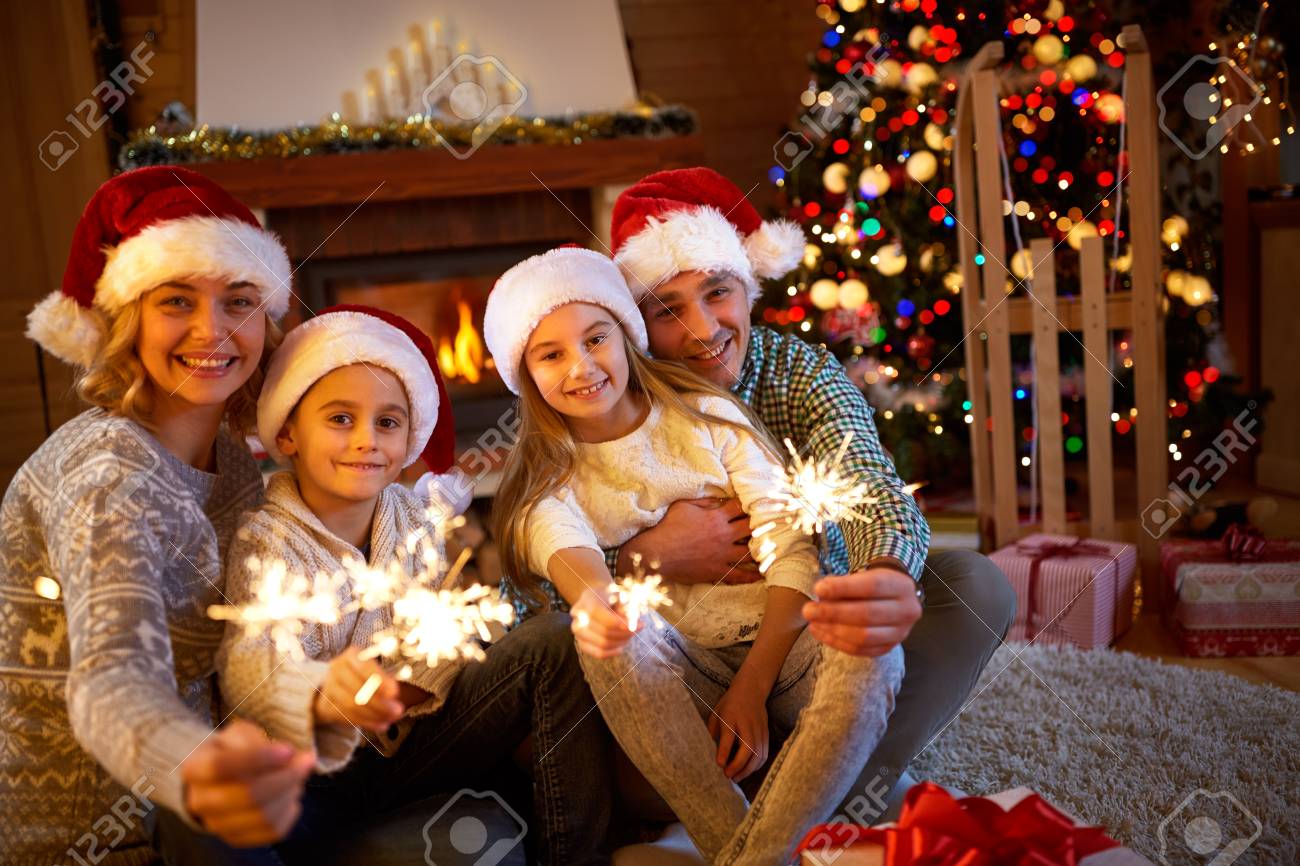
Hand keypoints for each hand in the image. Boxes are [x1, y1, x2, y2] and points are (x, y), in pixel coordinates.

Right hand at [180, 718, 314, 846]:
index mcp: (195, 770)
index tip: (288, 750)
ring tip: (299, 777)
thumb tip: (291, 756)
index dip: (259, 758)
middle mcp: (201, 801)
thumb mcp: (237, 735)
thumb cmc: (230, 752)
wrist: (214, 782)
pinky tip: (292, 796)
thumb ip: (259, 741)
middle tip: (306, 761)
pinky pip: (272, 831)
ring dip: (290, 793)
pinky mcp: (236, 838)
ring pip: (264, 816)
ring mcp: (217, 825)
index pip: (223, 766)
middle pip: (249, 794)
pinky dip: (290, 812)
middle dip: (286, 777)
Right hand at [313, 647, 402, 732]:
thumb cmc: (361, 676)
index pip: (364, 667)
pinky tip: (380, 725)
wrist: (334, 685)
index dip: (380, 680)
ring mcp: (328, 688)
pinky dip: (366, 722)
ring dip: (374, 715)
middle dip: (380, 703)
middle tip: (397, 711)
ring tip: (390, 719)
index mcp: (351, 656)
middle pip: (357, 689)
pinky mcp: (326, 705)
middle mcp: (336, 669)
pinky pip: (346, 716)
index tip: (394, 693)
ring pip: (351, 705)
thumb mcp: (373, 671)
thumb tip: (394, 696)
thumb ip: (384, 681)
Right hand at [571, 588, 634, 657]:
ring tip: (630, 635)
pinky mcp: (580, 642)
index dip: (624, 625)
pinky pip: (597, 653)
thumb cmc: (610, 595)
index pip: (606, 620)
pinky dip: (612, 653)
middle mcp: (578, 617)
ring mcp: (577, 630)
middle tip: (638, 628)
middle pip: (606, 633)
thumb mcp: (620, 594)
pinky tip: (621, 647)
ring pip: (602, 644)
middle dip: (626, 634)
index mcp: (588, 601)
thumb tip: (633, 625)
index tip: (641, 625)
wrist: (594, 596)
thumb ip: (627, 608)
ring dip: (621, 642)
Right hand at [621, 498, 759, 585]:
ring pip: (750, 552)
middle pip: (751, 528)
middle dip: (760, 525)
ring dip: (761, 550)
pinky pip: (738, 575)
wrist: (656, 553)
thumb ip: (704, 501)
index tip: (755, 505)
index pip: (740, 507)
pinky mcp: (716, 571)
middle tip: (769, 525)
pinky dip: (751, 576)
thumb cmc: (667, 527)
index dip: (749, 505)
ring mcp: (721, 555)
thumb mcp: (684, 505)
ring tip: (771, 548)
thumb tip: (719, 499)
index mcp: (716, 517)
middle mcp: (723, 535)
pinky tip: (761, 575)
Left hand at [708, 678, 768, 781]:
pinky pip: (764, 754)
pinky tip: (747, 771)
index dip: (724, 751)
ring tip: (736, 778)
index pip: (728, 736)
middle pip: (748, 748)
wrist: (751, 690)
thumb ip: (713, 731)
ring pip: (758, 754)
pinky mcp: (766, 734)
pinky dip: (756, 766)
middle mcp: (748, 724)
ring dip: (748, 769)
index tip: (719, 765)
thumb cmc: (730, 703)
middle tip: (727, 776)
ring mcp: (759, 729)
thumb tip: (709, 752)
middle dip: (738, 765)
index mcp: (731, 716)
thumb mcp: (716, 713)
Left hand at [803, 565, 921, 656]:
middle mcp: (907, 611)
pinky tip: (821, 633)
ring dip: (833, 630)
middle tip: (808, 610)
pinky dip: (837, 643)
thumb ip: (844, 584)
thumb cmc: (873, 585)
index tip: (818, 589)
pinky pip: (860, 650)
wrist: (894, 599)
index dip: (843, 588)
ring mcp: (900, 633)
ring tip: (813, 623)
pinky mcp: (888, 648)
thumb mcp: (864, 575)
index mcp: (902, 586)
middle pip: (867, 614)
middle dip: (833, 613)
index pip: (872, 587)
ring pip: (864, 636)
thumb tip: (821, 593)